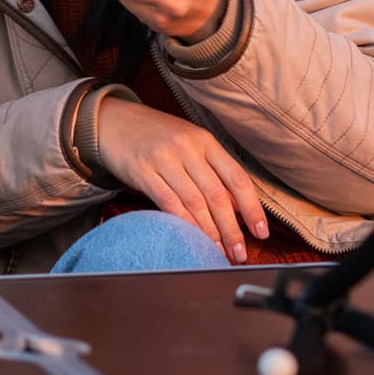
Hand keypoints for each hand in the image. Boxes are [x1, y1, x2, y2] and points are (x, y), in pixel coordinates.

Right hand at [94, 96, 269, 263]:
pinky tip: (192, 239)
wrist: (112, 121)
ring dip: (209, 233)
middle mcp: (187, 148)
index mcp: (204, 140)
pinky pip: (168, 203)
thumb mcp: (188, 143)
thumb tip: (236, 207)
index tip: (261, 232)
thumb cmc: (155, 136)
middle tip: (239, 253)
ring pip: (194, 202)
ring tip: (218, 252)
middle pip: (217, 195)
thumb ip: (211, 169)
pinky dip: (184, 224)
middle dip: (231, 229)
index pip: (237, 177)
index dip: (252, 208)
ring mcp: (164, 159)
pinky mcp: (142, 171)